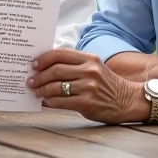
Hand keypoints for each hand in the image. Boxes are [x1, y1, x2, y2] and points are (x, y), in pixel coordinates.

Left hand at [27, 48, 143, 124]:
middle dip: (39, 76)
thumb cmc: (106, 84)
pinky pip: (61, 101)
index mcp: (89, 59)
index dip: (44, 58)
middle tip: (29, 80)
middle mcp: (89, 71)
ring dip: (41, 90)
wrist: (128, 100)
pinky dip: (50, 101)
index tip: (33, 64)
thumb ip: (74, 66)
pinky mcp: (87, 103)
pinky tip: (45, 102)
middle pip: (55, 70)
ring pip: (56, 86)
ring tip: (35, 91)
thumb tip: (46, 68)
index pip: (60, 54)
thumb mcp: (94, 68)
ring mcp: (88, 87)